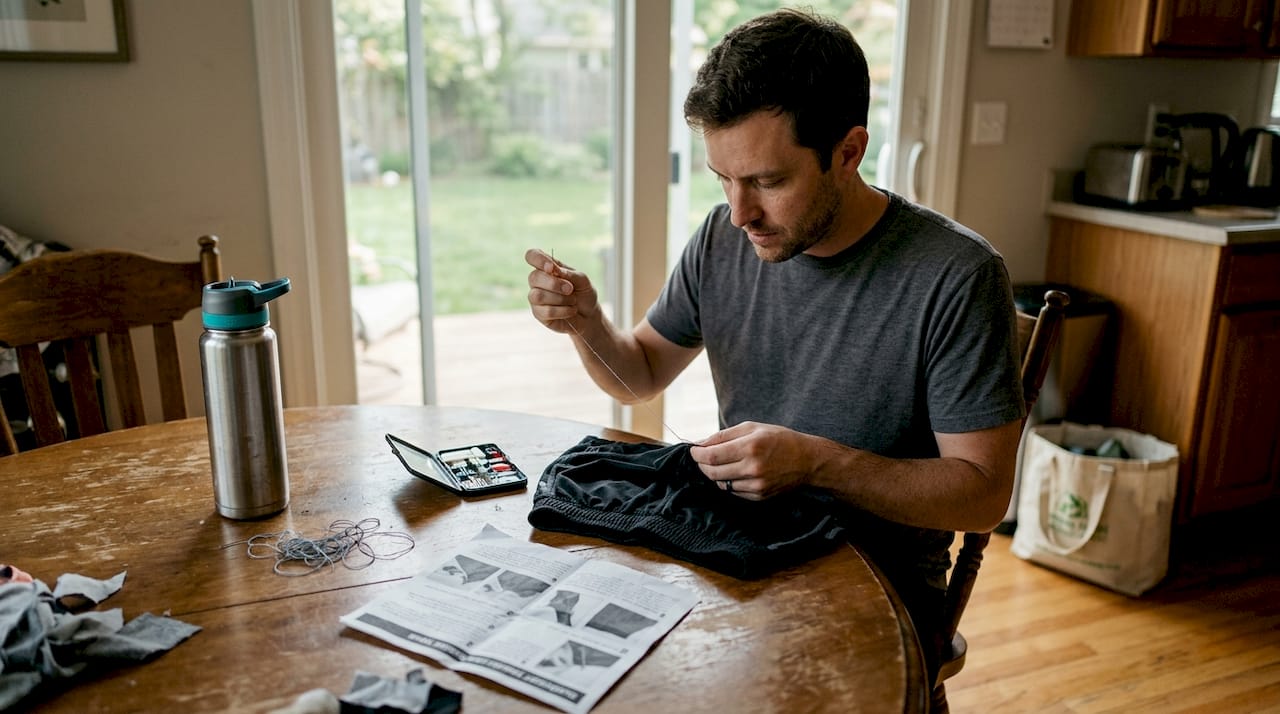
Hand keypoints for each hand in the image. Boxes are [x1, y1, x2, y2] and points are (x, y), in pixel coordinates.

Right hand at [525, 248, 599, 333]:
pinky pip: (545, 312)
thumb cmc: (584, 294)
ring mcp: (536, 298)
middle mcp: (538, 281)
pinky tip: (571, 310)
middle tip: (570, 289)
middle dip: (554, 284)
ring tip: (572, 301)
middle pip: (533, 277)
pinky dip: (563, 311)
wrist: (589, 315)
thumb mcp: (582, 280)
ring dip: (560, 299)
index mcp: (548, 267)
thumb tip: (554, 270)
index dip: (538, 259)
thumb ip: (569, 273)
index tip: (552, 267)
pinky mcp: (539, 314)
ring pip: (537, 296)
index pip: (532, 256)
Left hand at [690, 421, 823, 500]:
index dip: (697, 454)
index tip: (693, 450)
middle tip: (702, 457)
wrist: (807, 461)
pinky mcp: (759, 496)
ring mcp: (756, 485)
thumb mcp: (752, 428)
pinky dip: (729, 482)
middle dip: (702, 464)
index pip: (712, 456)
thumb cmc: (779, 439)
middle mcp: (753, 468)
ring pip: (721, 483)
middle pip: (712, 472)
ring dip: (715, 473)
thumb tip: (699, 444)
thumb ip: (723, 435)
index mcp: (750, 447)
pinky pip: (733, 491)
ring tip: (721, 463)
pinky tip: (736, 472)